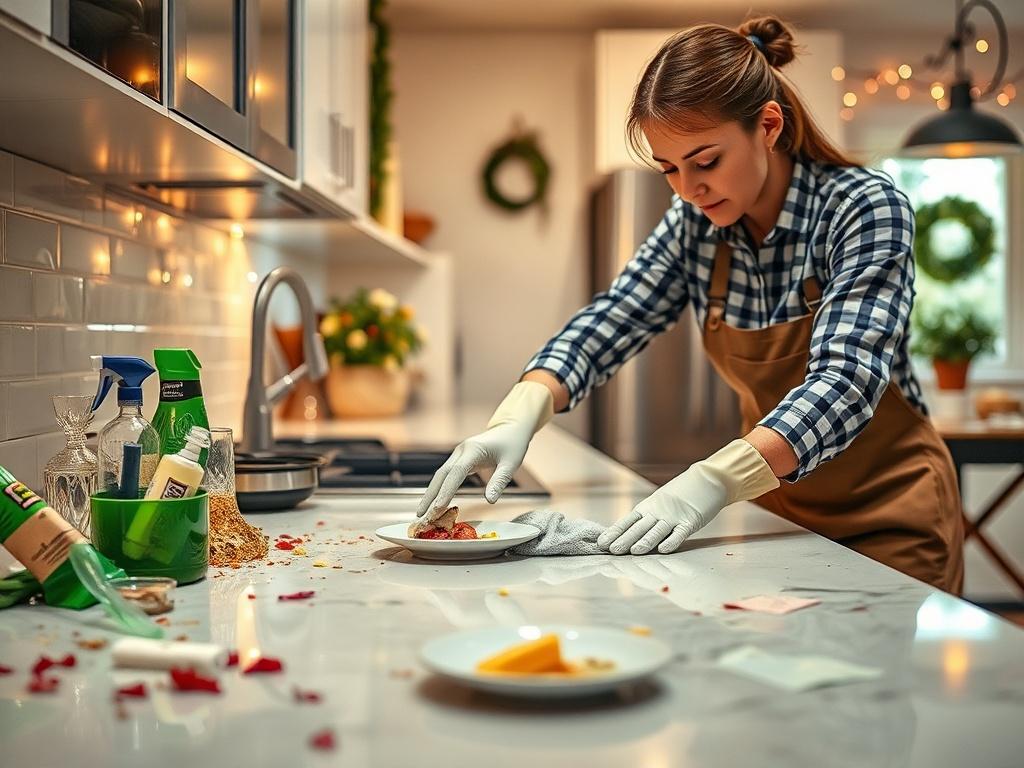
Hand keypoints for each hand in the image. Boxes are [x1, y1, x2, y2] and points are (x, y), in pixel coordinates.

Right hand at [415, 424, 530, 516]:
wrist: (510, 428)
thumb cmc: (512, 444)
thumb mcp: (511, 463)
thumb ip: (499, 481)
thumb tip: (490, 501)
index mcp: (473, 450)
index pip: (456, 473)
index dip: (446, 491)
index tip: (437, 508)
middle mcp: (461, 451)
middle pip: (441, 475)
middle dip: (430, 495)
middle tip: (421, 515)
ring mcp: (458, 454)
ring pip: (440, 475)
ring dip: (431, 493)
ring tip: (423, 513)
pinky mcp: (459, 459)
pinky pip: (446, 475)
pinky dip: (439, 489)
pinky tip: (435, 502)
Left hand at [598, 439, 779, 554]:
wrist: (706, 479)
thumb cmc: (680, 495)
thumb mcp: (658, 504)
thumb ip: (645, 519)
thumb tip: (625, 536)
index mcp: (647, 508)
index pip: (627, 522)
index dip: (614, 532)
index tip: (600, 542)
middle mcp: (657, 512)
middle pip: (639, 528)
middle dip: (624, 540)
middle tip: (611, 551)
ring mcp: (674, 516)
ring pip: (657, 531)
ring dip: (645, 542)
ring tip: (634, 551)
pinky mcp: (691, 520)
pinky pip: (680, 532)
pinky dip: (671, 541)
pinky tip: (663, 549)